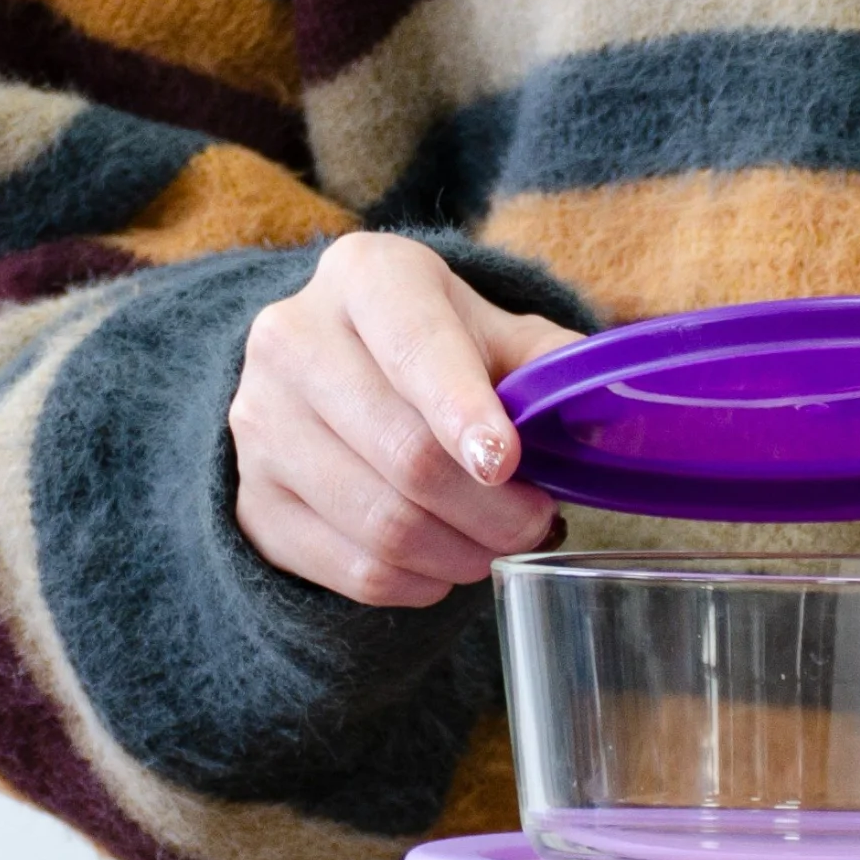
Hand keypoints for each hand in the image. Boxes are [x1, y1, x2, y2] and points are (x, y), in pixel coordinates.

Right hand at [230, 232, 582, 607]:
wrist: (320, 376)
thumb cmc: (429, 350)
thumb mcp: (489, 331)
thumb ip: (550, 364)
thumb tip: (609, 415)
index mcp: (363, 277)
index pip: (417, 349)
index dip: (464, 412)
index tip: (507, 462)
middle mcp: (291, 340)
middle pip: (403, 453)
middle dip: (490, 509)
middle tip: (539, 524)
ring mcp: (258, 425)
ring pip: (380, 522)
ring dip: (461, 553)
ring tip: (496, 547)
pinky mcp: (250, 500)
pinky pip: (351, 570)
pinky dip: (417, 582)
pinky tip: (444, 564)